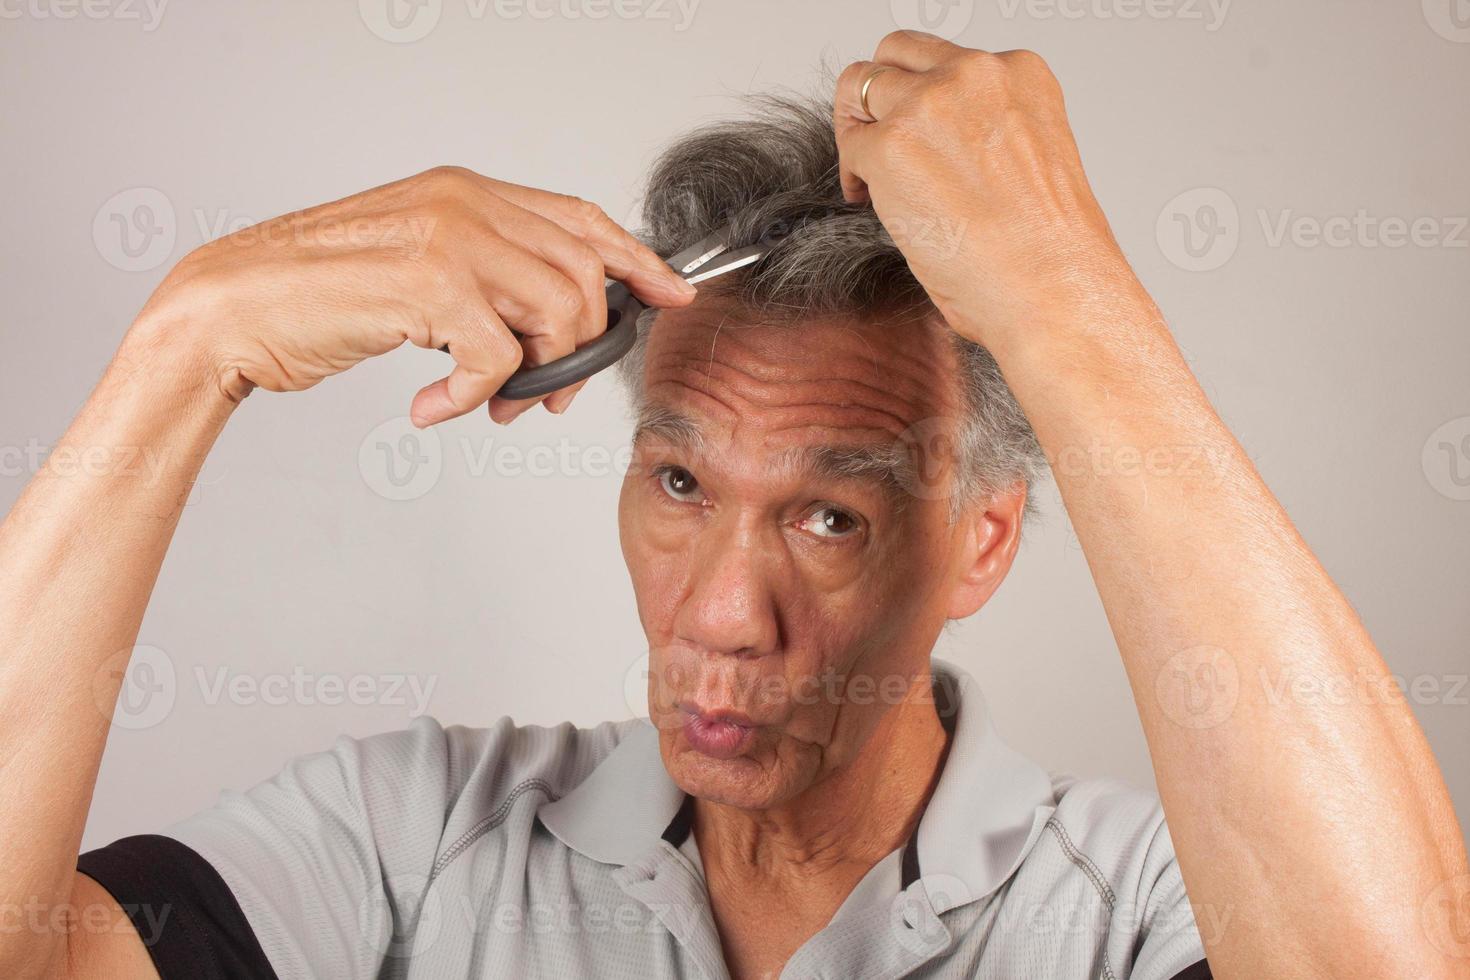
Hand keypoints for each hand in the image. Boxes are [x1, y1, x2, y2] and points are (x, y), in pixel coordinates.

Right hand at [135, 166, 696, 424]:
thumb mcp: (420, 269)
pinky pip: (499, 356)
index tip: (670, 293)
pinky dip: (474, 395)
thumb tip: (554, 323)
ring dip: (537, 375)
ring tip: (495, 403)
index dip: (635, 258)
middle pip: (582, 275)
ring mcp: (448, 237)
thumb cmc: (321, 295)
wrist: (235, 306)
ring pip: (556, 312)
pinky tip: (435, 405)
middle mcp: (465, 202)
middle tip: (550, 394)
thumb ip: (487, 276)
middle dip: (583, 347)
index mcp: (467, 192)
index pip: (581, 218)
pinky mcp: (428, 283)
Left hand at [834, 32, 1143, 350]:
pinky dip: (852, 174)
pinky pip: (850, 146)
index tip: (915, 126)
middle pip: (894, 56)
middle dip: (878, 97)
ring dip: (857, 128)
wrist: (1051, 287)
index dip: (920, 93)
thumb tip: (939, 142)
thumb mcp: (1030, 155)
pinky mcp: (891, 144)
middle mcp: (976, 74)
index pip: (945, 57)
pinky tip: (871, 203)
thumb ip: (985, 128)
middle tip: (873, 139)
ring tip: (867, 174)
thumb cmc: (1048, 247)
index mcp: (1019, 73)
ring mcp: (930, 104)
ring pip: (860, 86)